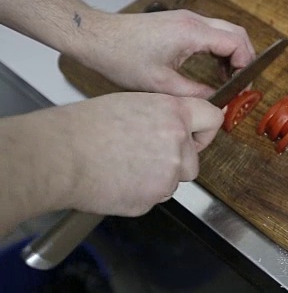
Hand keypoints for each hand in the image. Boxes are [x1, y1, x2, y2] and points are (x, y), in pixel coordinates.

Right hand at [49, 92, 220, 215]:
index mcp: (174, 114)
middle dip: (175, 163)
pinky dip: (138, 193)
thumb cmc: (85, 126)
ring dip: (156, 179)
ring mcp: (167, 174)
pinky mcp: (151, 199)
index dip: (206, 131)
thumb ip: (163, 117)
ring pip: (172, 182)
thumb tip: (175, 128)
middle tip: (144, 156)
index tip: (199, 136)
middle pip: (192, 161)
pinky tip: (116, 180)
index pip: (212, 119)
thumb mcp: (134, 104)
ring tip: (123, 166)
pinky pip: (152, 198)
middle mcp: (177, 143)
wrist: (60, 155)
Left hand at [76, 9, 254, 98]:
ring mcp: (187, 19)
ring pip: (226, 32)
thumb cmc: (122, 58)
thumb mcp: (161, 85)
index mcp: (192, 33)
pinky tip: (214, 69)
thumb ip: (195, 93)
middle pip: (237, 34)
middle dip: (245, 59)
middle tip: (241, 84)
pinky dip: (220, 50)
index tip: (242, 87)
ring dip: (233, 54)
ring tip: (229, 79)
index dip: (246, 65)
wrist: (97, 38)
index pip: (236, 43)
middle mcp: (194, 21)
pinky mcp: (180, 23)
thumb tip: (217, 102)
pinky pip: (212, 33)